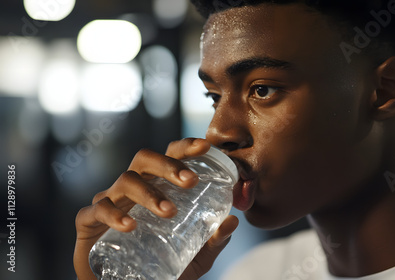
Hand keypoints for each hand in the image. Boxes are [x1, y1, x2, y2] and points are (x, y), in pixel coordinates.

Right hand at [74, 138, 238, 279]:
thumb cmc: (161, 265)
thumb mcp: (195, 255)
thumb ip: (213, 239)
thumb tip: (233, 221)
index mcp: (157, 187)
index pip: (169, 156)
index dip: (185, 147)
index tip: (205, 147)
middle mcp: (133, 188)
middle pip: (145, 160)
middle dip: (168, 165)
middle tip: (190, 181)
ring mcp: (110, 201)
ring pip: (126, 180)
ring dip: (150, 193)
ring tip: (169, 212)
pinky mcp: (89, 221)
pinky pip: (98, 209)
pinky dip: (114, 214)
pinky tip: (131, 225)